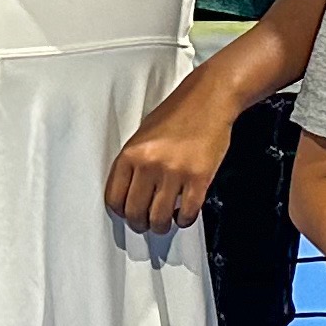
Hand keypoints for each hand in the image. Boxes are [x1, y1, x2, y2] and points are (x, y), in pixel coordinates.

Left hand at [106, 79, 236, 231]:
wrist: (210, 98)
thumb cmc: (179, 113)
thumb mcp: (144, 133)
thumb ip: (134, 163)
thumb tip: (130, 194)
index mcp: (131, 153)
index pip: (114, 198)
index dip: (121, 212)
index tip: (127, 213)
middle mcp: (149, 165)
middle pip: (135, 213)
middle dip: (140, 224)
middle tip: (146, 223)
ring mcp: (175, 172)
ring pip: (160, 219)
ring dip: (161, 226)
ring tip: (165, 222)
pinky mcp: (199, 178)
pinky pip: (188, 213)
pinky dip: (184, 220)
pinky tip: (184, 214)